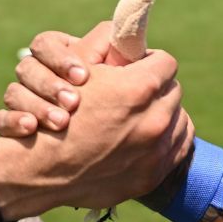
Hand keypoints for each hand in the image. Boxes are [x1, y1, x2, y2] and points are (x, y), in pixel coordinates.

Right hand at [0, 22, 119, 137]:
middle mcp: (38, 75)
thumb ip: (120, 51)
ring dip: (38, 105)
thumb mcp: (124, 76)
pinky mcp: (12, 126)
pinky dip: (14, 122)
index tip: (83, 76)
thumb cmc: (118, 104)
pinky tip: (31, 128)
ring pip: (14, 92)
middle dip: (51, 84)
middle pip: (27, 66)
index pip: (46, 44)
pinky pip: (1, 119)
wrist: (100, 151)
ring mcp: (23, 100)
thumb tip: (125, 31)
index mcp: (60, 56)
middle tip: (74, 102)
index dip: (61, 57)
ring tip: (62, 123)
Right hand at [0, 50, 194, 215]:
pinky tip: (148, 138)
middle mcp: (155, 119)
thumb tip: (135, 47)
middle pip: (173, 91)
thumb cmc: (58, 113)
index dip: (149, 61)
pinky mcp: (153, 175)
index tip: (139, 67)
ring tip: (143, 116)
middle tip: (138, 93)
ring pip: (179, 120)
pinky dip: (166, 140)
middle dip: (157, 88)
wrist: (43, 168)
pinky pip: (177, 148)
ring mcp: (156, 150)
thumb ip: (113, 53)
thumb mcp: (81, 71)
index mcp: (140, 87)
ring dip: (164, 115)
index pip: (165, 62)